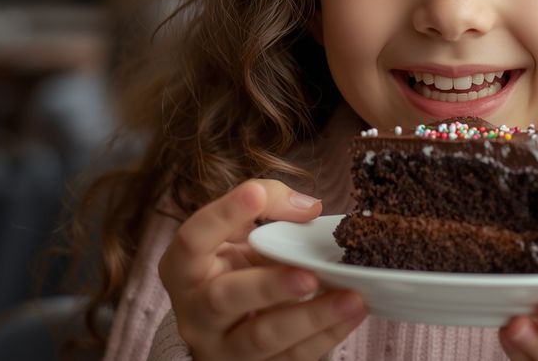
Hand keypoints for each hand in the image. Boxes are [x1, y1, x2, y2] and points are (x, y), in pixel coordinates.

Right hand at [158, 179, 367, 359]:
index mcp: (184, 268)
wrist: (228, 321)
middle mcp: (194, 311)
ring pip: (261, 337)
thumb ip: (268, 206)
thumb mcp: (238, 232)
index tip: (255, 192)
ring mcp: (222, 346)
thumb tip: (309, 208)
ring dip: (309, 318)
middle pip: (224, 299)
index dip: (223, 214)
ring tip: (350, 298)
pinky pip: (291, 357)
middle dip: (269, 287)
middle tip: (307, 275)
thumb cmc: (236, 266)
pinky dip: (326, 335)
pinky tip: (353, 313)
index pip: (193, 239)